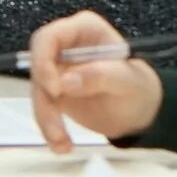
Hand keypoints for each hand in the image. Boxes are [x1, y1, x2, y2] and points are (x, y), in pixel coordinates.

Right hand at [28, 12, 163, 152]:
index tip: (54, 88)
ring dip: (46, 118)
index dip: (44, 59)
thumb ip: (100, 76)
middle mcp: (65, 46)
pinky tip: (61, 145)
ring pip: (38, 90)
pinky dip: (48, 127)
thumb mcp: (127, 82)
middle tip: (55, 119)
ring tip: (63, 143)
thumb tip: (65, 82)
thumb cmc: (139, 89)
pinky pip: (42, 106)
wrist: (139, 113)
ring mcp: (57, 69)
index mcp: (84, 30)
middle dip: (43, 93)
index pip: (50, 37)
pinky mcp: (53, 91)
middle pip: (37, 63)